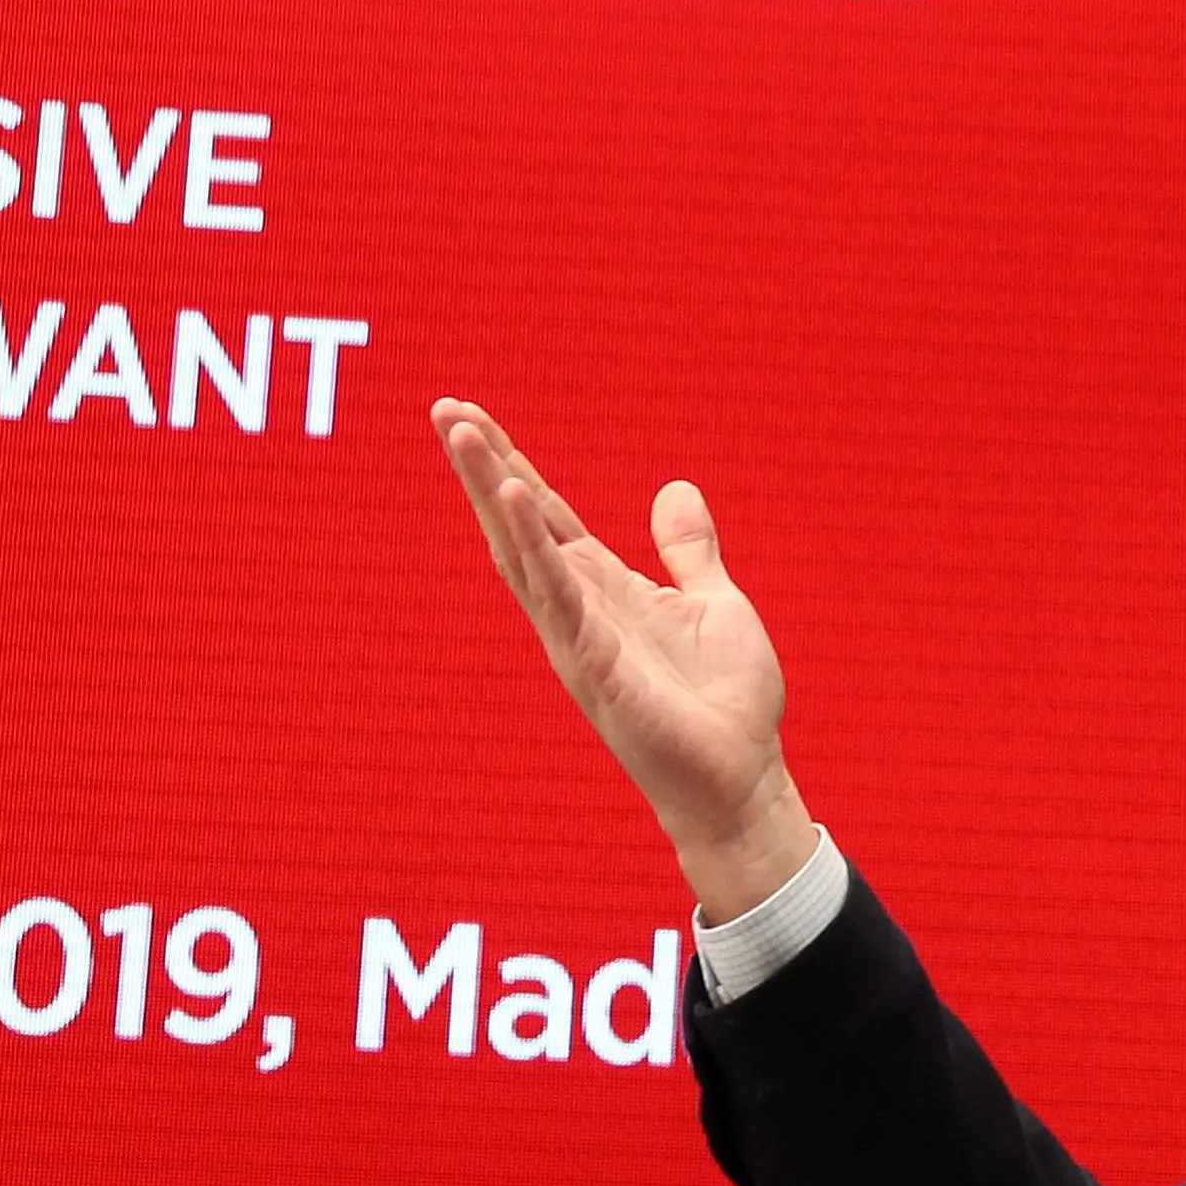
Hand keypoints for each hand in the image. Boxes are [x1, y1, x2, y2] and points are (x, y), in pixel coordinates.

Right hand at [431, 397, 819, 919]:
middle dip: (482, 467)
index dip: (512, 465)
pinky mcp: (593, 665)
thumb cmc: (727, 705)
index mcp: (605, 590)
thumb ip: (689, 551)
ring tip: (461, 433)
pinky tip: (518, 498)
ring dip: (491, 491)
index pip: (547, 516)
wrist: (742, 779)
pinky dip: (536, 546)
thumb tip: (675, 489)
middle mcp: (578, 609)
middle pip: (518, 524)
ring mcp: (578, 637)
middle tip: (443, 407)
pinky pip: (556, 596)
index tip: (470, 416)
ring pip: (521, 551)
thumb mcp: (716, 605)